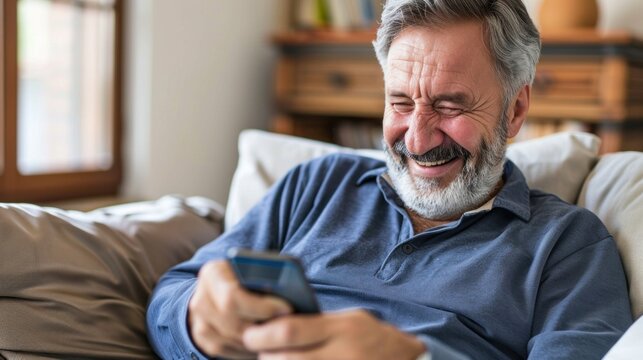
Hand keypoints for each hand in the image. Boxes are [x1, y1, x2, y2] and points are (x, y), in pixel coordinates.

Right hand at [188, 260, 292, 358]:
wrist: (216, 288)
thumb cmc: (244, 276)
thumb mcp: (251, 269)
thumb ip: (264, 276)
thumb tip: (291, 294)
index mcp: (213, 273)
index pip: (233, 296)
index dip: (262, 306)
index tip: (287, 309)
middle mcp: (200, 298)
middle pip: (232, 322)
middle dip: (262, 327)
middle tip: (286, 326)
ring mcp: (199, 321)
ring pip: (232, 339)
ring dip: (257, 339)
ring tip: (279, 333)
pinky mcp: (202, 338)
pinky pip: (226, 350)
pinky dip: (247, 348)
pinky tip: (264, 340)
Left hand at [242, 309, 425, 359]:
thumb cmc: (369, 337)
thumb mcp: (348, 320)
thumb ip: (318, 323)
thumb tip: (274, 324)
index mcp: (341, 328)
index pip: (290, 330)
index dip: (263, 334)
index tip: (250, 334)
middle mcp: (342, 353)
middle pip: (286, 359)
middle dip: (265, 357)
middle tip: (260, 352)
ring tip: (275, 359)